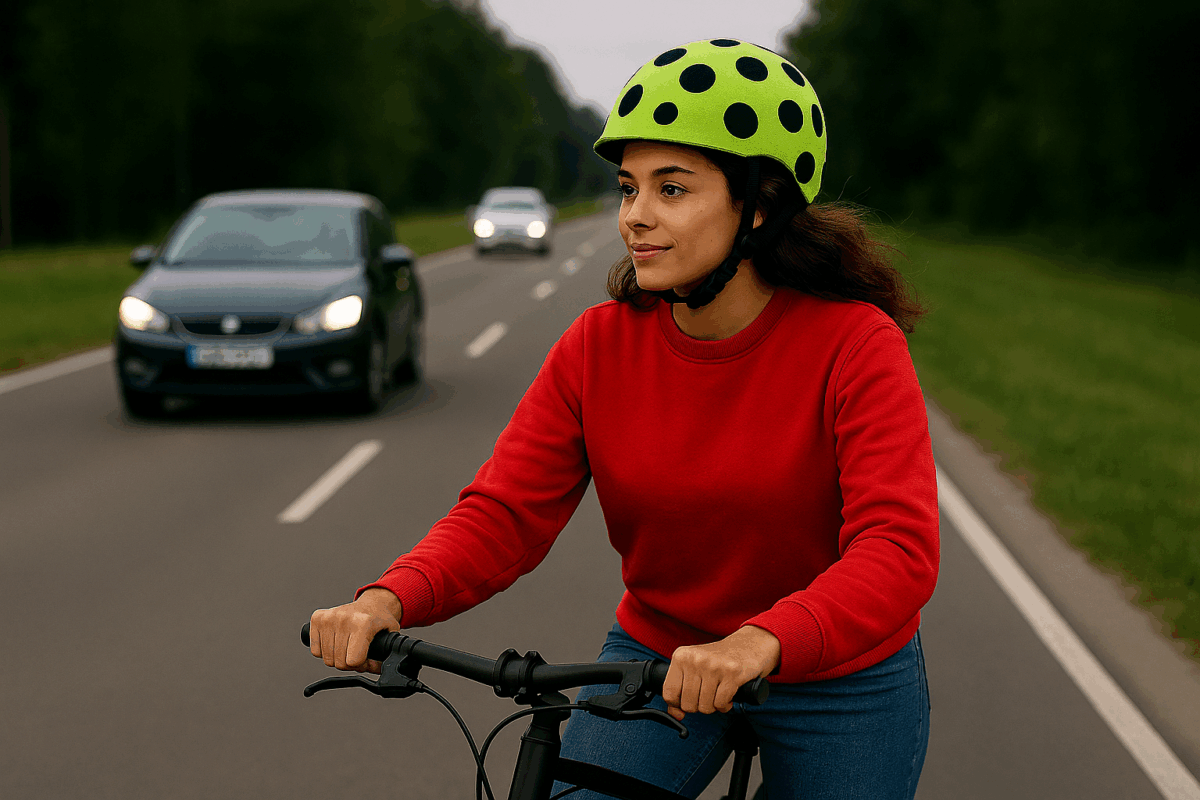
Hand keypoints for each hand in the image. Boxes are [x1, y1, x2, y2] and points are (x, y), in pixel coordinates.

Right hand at [309, 588, 402, 673]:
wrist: (371, 604)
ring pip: (327, 659)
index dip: (361, 665)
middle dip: (350, 664)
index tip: (367, 659)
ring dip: (338, 659)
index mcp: (363, 622)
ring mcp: (328, 618)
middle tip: (357, 654)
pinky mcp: (317, 618)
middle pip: (339, 663)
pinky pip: (315, 651)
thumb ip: (385, 656)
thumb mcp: (390, 637)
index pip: (353, 661)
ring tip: (348, 648)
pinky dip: (325, 652)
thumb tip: (376, 670)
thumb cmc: (379, 620)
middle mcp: (343, 618)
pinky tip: (336, 643)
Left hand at [662, 626, 779, 720]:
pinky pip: (721, 704)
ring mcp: (713, 665)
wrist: (749, 645)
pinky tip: (728, 695)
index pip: (669, 693)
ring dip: (714, 706)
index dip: (678, 704)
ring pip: (705, 706)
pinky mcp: (732, 673)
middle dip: (699, 706)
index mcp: (681, 656)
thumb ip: (680, 690)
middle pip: (688, 704)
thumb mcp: (694, 668)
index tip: (688, 701)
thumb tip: (675, 714)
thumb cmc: (719, 660)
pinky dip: (725, 705)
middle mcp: (695, 659)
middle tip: (708, 695)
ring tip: (718, 693)